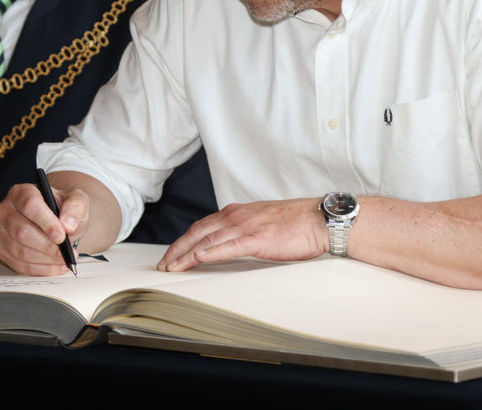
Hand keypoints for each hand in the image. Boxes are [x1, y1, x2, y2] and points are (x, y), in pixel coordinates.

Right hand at [0, 182, 87, 275]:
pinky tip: (55, 266)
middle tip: (65, 253)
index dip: (46, 222)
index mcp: (21, 192)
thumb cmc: (63, 208)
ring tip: (64, 260)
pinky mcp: (3, 251)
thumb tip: (68, 225)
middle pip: (22, 231)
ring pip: (19, 251)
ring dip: (45, 260)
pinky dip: (40, 269)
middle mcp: (6, 210)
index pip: (29, 205)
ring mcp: (1, 232)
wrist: (58, 220)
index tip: (61, 236)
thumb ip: (75, 208)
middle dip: (47, 246)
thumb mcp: (76, 200)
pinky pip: (19, 265)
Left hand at [158, 199, 326, 271]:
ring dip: (186, 254)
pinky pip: (228, 246)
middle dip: (177, 249)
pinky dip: (210, 252)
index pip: (202, 226)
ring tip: (172, 267)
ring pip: (207, 240)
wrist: (318, 219)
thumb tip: (232, 244)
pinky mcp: (257, 238)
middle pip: (197, 232)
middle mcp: (236, 216)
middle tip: (163, 265)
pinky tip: (197, 259)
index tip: (172, 254)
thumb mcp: (262, 223)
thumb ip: (244, 231)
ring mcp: (245, 226)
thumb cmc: (296, 224)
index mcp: (237, 213)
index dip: (184, 241)